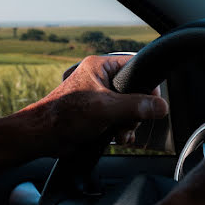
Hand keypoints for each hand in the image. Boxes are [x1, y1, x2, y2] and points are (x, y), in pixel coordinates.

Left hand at [22, 55, 168, 156]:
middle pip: (135, 90)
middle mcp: (100, 78)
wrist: (43, 136)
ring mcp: (99, 96)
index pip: (135, 66)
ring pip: (128, 106)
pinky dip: (122, 128)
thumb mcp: (106, 108)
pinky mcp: (98, 112)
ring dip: (129, 122)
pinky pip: (119, 117)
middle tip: (130, 121)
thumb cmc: (65, 115)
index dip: (147, 84)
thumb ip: (136, 106)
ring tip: (122, 133)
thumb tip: (161, 106)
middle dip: (136, 110)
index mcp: (100, 66)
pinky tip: (119, 137)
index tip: (154, 101)